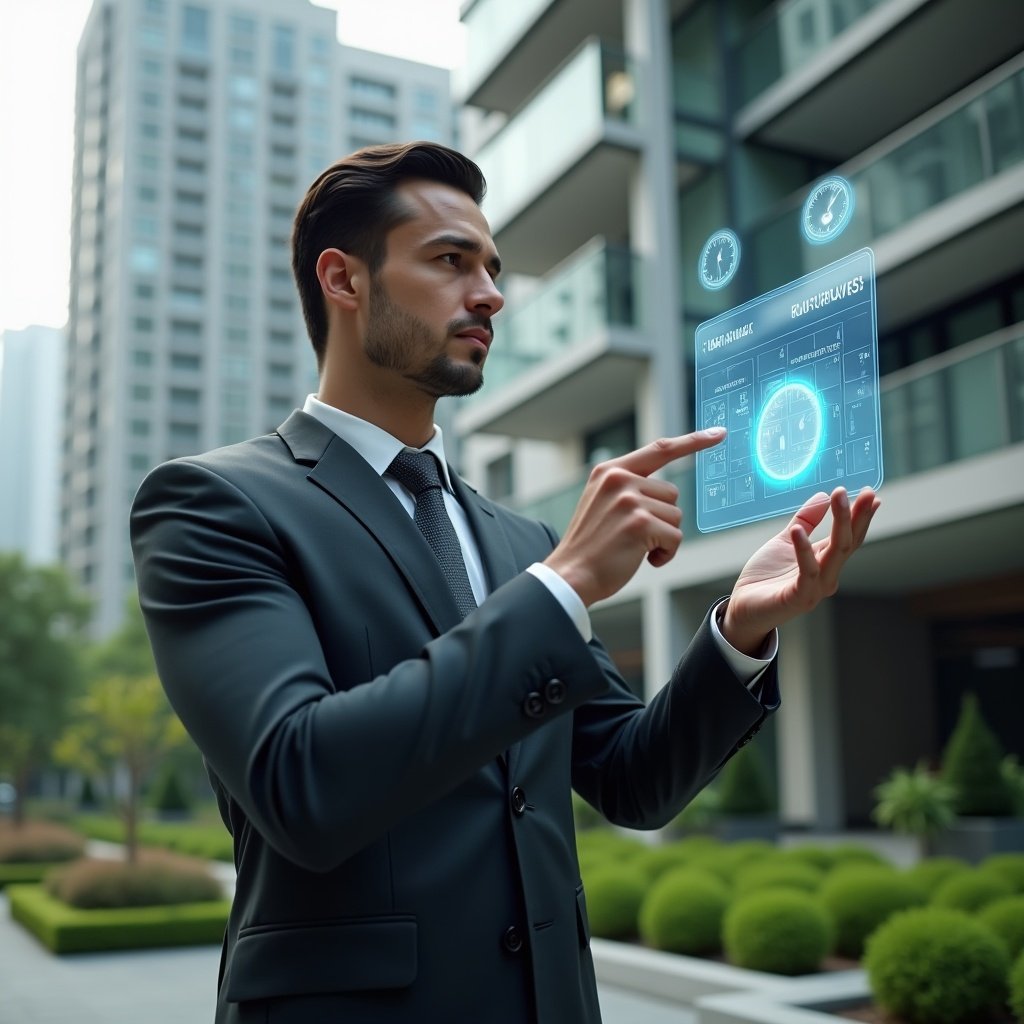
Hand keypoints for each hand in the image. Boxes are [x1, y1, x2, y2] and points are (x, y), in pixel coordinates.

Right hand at [545, 429, 725, 606]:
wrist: (571, 575)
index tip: (718, 433)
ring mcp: (629, 500)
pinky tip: (642, 559)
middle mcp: (619, 479)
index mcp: (610, 471)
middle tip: (633, 535)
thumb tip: (667, 491)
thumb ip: (628, 487)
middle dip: (662, 518)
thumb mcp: (602, 502)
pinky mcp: (640, 523)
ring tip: (634, 547)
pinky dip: (665, 554)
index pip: (659, 449)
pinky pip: (674, 537)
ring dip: (663, 537)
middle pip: (672, 494)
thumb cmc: (591, 546)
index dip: (693, 441)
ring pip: (676, 516)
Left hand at [721, 486, 879, 654]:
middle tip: (868, 492)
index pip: (850, 537)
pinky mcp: (799, 597)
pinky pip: (807, 572)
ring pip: (835, 553)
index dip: (861, 516)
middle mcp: (827, 575)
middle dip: (858, 516)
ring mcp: (815, 588)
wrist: (743, 607)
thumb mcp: (785, 541)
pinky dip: (803, 550)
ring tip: (838, 496)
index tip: (872, 494)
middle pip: (847, 542)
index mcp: (825, 561)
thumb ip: (805, 521)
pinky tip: (798, 530)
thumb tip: (823, 494)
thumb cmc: (765, 577)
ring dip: (840, 523)